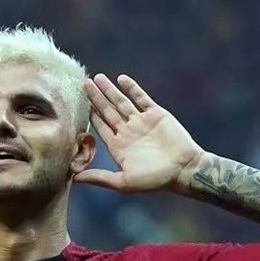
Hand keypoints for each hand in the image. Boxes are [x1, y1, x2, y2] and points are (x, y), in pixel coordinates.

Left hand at [74, 74, 203, 192]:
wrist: (184, 169)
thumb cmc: (155, 180)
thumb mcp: (123, 182)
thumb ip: (100, 178)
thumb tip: (74, 178)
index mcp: (118, 147)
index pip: (101, 127)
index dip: (90, 115)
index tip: (78, 104)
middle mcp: (128, 133)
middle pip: (108, 111)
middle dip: (96, 98)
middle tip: (84, 83)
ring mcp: (142, 122)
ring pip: (122, 102)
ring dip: (109, 90)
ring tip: (97, 77)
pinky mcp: (156, 114)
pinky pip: (141, 98)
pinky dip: (132, 88)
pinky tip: (121, 79)